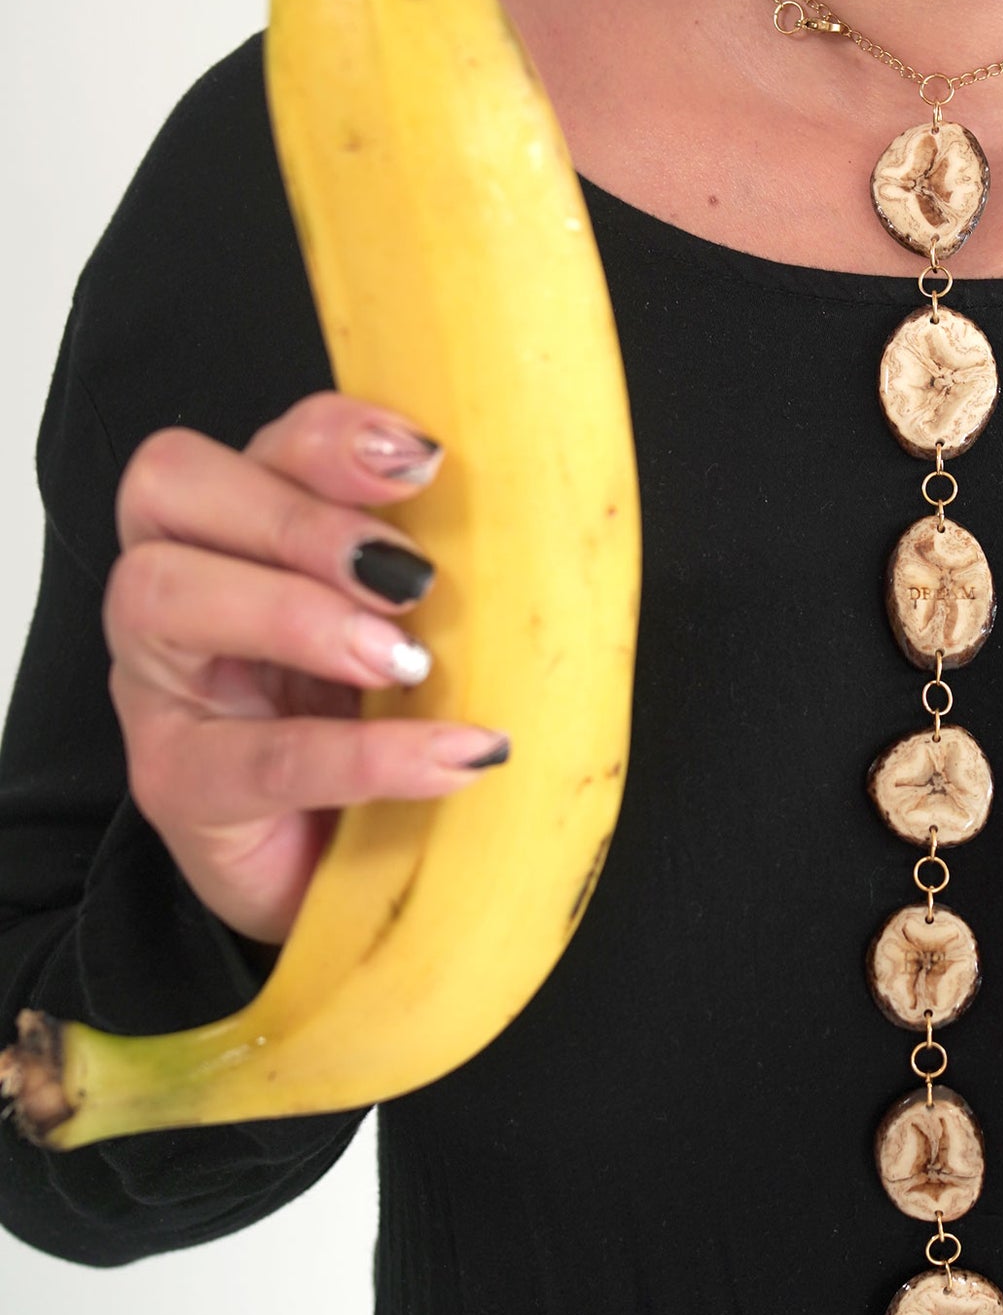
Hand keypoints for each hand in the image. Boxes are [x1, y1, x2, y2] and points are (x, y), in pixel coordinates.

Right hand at [105, 392, 510, 949]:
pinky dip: (365, 753)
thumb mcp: (415, 628)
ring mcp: (162, 685)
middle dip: (298, 515)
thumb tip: (528, 513)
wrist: (352, 878)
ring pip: (161, 593)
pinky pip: (252, 756)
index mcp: (241, 528)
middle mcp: (179, 587)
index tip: (424, 460)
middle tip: (410, 576)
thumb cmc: (383, 727)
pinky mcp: (177, 785)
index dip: (328, 435)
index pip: (253, 441)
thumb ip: (430, 563)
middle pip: (173, 487)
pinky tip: (453, 758)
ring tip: (407, 662)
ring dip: (299, 613)